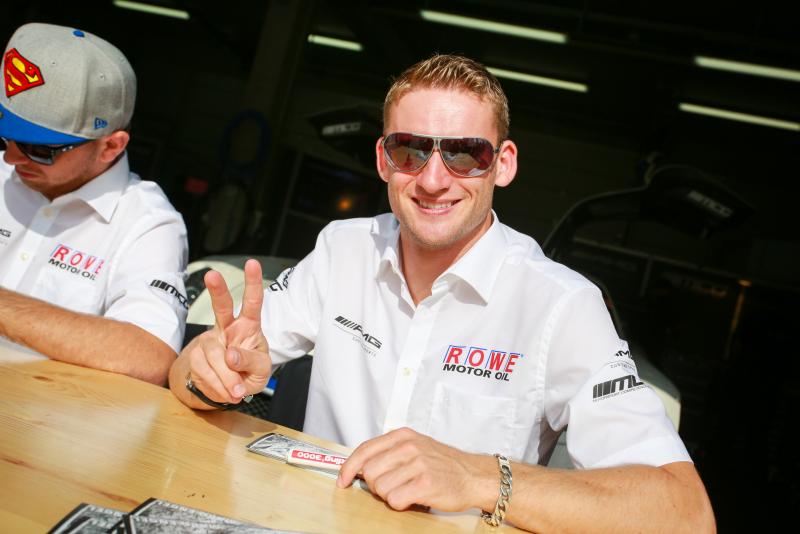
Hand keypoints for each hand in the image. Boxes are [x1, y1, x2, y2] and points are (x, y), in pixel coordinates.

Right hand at [184, 259, 270, 403]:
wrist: (227, 390)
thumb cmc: (250, 372)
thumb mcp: (261, 370)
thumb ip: (251, 361)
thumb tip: (230, 356)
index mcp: (249, 326)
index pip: (252, 302)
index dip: (253, 282)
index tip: (252, 263)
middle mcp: (228, 328)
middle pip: (221, 306)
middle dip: (217, 290)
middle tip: (212, 275)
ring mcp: (209, 340)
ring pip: (214, 354)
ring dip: (226, 377)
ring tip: (238, 392)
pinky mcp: (196, 356)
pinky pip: (203, 371)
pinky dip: (217, 386)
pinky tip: (225, 391)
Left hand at [337, 427, 493, 511]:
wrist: (474, 475)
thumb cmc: (443, 464)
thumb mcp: (416, 446)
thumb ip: (390, 452)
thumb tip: (360, 466)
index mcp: (403, 436)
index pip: (365, 450)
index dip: (349, 467)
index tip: (343, 479)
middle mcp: (409, 447)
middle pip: (370, 472)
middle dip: (376, 485)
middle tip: (393, 487)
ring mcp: (418, 464)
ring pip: (381, 488)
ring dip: (390, 495)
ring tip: (407, 490)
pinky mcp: (425, 483)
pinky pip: (395, 500)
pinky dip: (401, 504)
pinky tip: (413, 498)